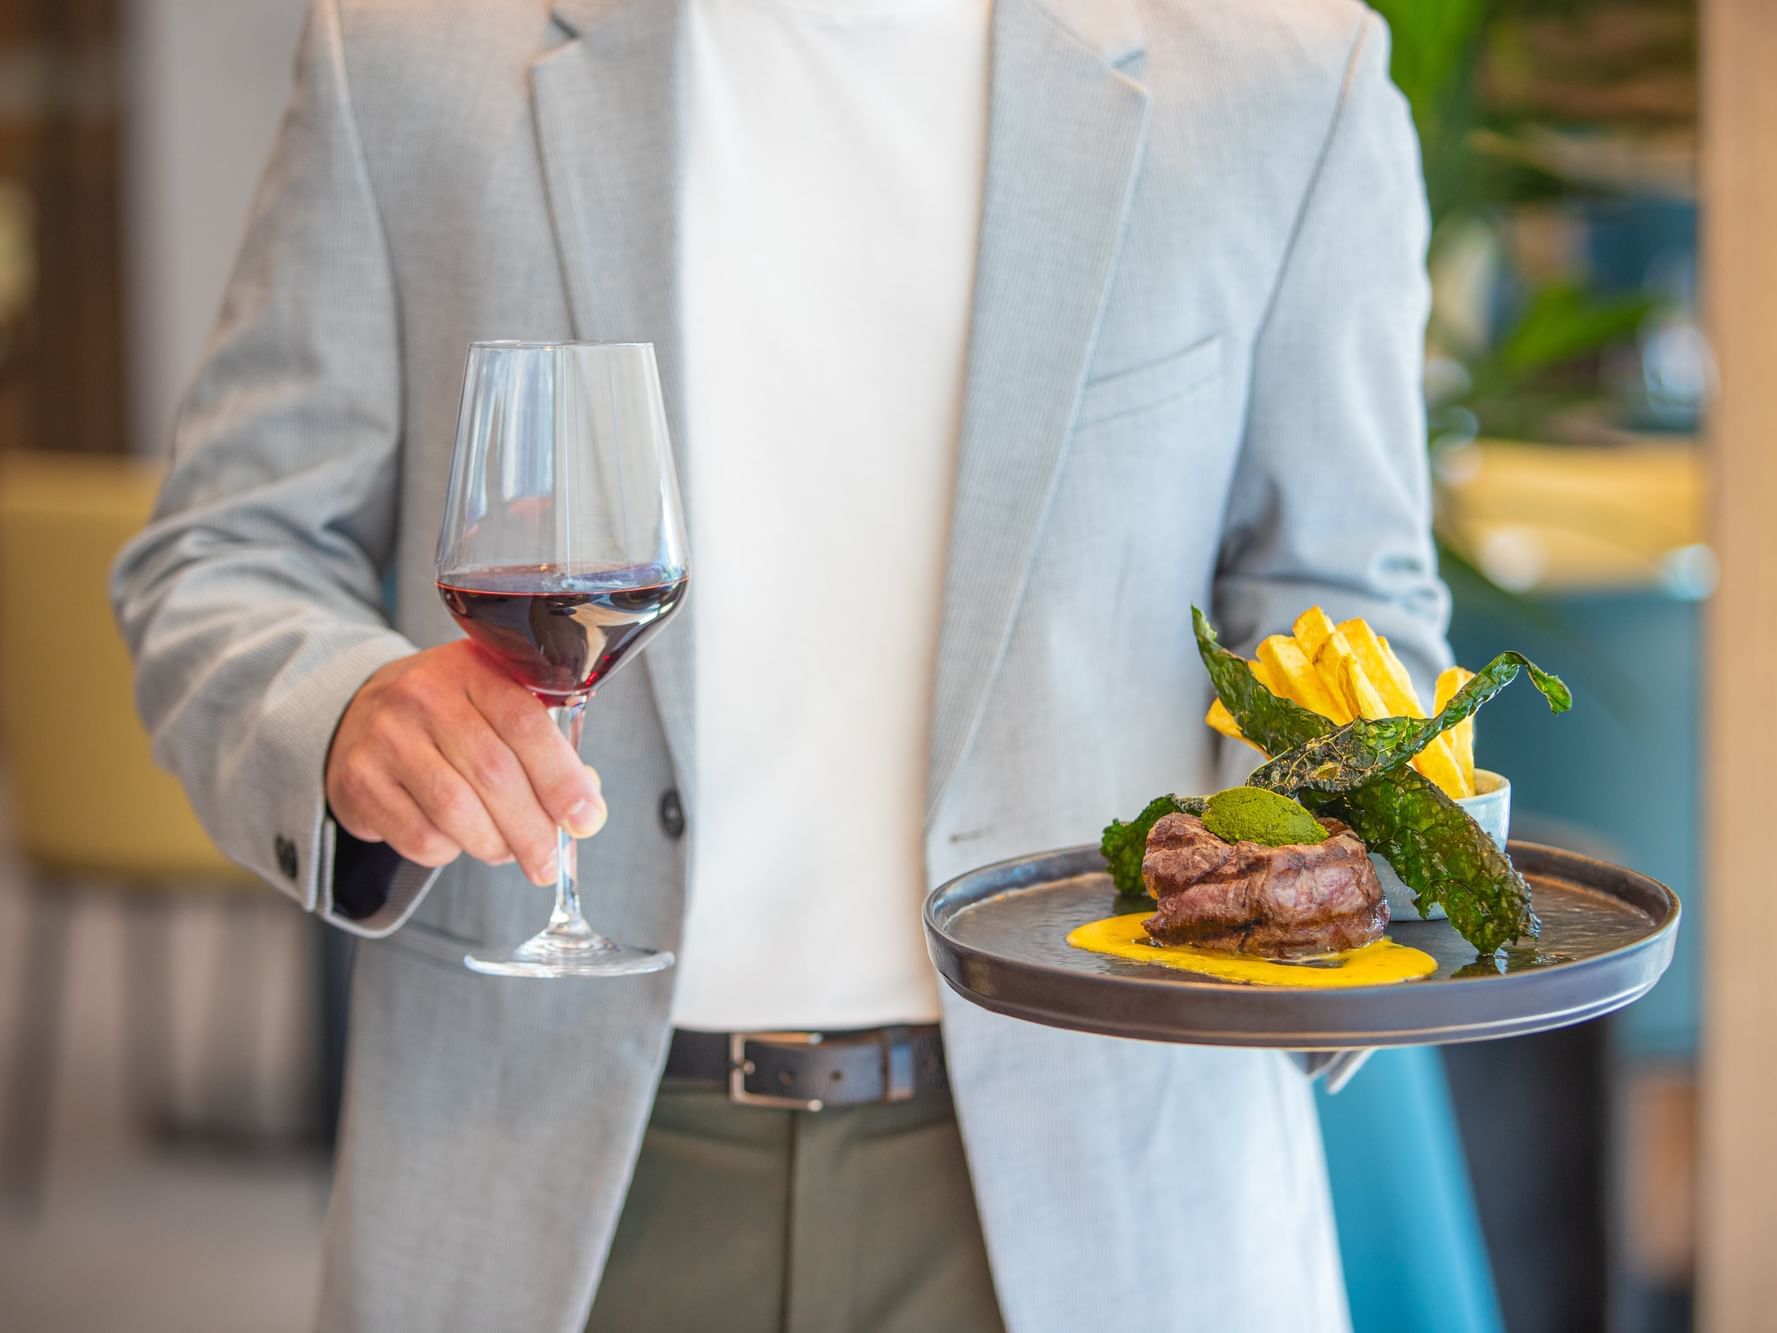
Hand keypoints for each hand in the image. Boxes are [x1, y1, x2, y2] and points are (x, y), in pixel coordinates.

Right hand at [325, 640, 605, 884]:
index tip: (587, 821)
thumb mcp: (496, 707)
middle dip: (533, 830)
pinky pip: (420, 836)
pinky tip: (457, 839)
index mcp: (473, 669)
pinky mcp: (359, 780)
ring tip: (508, 853)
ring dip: (494, 846)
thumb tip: (584, 812)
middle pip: (493, 774)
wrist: (359, 713)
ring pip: (456, 811)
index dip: (562, 779)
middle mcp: (425, 695)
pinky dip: (450, 852)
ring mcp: (386, 737)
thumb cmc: (450, 717)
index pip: (525, 724)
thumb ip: (545, 750)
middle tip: (549, 864)